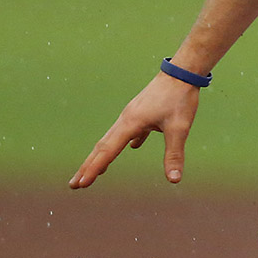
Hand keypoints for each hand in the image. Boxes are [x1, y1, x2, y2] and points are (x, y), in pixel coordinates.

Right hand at [69, 71, 200, 188]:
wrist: (182, 72)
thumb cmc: (180, 98)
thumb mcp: (179, 129)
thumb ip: (174, 154)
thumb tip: (174, 180)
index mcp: (130, 123)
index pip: (107, 151)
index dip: (93, 169)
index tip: (80, 184)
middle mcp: (126, 119)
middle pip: (102, 146)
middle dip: (88, 166)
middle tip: (74, 185)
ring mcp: (132, 114)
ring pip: (112, 139)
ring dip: (102, 156)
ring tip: (95, 171)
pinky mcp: (143, 111)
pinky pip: (129, 130)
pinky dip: (127, 141)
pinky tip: (134, 147)